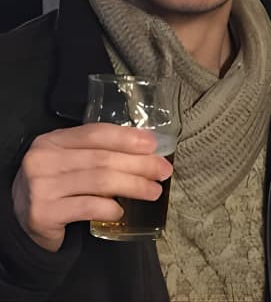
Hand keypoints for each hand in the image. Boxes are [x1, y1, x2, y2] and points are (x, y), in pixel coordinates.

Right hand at [11, 123, 172, 252]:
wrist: (23, 221)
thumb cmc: (57, 184)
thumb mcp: (71, 160)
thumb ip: (98, 151)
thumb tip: (147, 147)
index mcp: (53, 140)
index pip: (96, 133)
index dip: (128, 137)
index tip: (154, 145)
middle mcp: (44, 160)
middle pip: (103, 158)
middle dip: (140, 164)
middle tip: (163, 171)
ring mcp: (41, 187)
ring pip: (100, 181)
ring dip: (134, 186)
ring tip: (153, 191)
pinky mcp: (43, 213)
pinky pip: (87, 206)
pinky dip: (110, 207)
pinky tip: (121, 210)